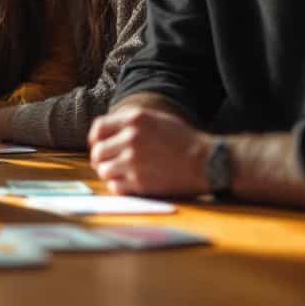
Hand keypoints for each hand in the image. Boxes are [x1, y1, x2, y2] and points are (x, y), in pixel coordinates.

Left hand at [88, 107, 210, 196]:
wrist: (208, 161)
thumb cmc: (183, 141)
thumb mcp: (156, 120)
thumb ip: (129, 123)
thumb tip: (101, 134)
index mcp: (135, 119)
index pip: (98, 128)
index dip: (96, 139)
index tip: (99, 145)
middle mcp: (131, 138)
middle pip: (97, 151)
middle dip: (102, 159)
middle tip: (111, 163)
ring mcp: (134, 161)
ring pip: (103, 170)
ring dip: (110, 173)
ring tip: (122, 173)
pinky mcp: (140, 182)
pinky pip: (114, 186)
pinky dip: (118, 186)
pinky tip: (128, 183)